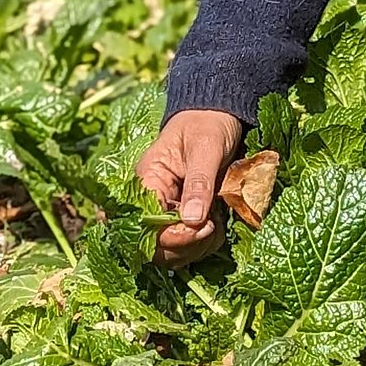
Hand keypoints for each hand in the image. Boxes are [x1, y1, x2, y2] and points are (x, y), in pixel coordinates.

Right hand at [136, 108, 242, 266]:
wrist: (219, 114)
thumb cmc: (209, 123)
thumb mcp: (207, 147)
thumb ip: (199, 182)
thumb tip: (191, 221)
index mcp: (148, 181)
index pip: (146, 225)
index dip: (173, 236)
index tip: (204, 228)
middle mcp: (152, 200)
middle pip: (155, 246)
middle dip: (186, 245)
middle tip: (213, 229)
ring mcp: (167, 210)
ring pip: (171, 251)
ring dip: (196, 247)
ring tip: (217, 225)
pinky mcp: (182, 216)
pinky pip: (186, 245)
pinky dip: (203, 243)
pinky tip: (218, 226)